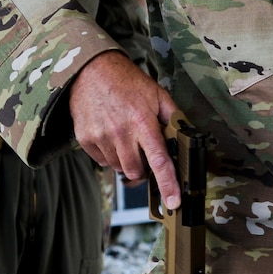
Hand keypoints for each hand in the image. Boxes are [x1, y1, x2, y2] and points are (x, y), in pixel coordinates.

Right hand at [68, 50, 180, 208]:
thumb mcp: (157, 95)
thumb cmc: (127, 82)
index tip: (173, 202)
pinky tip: (112, 136)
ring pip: (119, 168)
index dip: (167, 184)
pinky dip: (110, 155)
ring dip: (126, 160)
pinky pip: (102, 161)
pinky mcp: (85, 139)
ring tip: (126, 137)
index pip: (159, 161)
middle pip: (136, 171)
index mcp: (142, 123)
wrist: (91, 70)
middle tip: (144, 152)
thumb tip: (187, 136)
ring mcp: (100, 137)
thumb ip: (174, 117)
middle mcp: (120, 133)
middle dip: (144, 169)